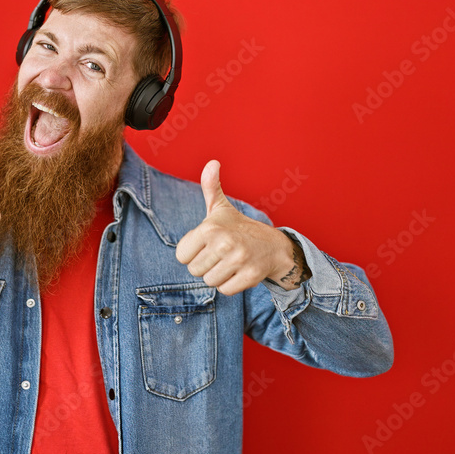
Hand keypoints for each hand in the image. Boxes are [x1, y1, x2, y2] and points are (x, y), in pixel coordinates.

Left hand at [176, 160, 300, 294]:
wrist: (273, 246)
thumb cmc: (239, 228)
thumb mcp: (220, 207)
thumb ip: (210, 187)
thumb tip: (212, 163)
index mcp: (210, 228)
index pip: (181, 256)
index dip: (193, 253)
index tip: (207, 245)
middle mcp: (223, 243)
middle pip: (195, 271)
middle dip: (206, 266)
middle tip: (221, 254)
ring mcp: (238, 260)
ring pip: (210, 282)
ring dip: (219, 276)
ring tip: (229, 262)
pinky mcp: (250, 276)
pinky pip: (226, 291)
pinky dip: (231, 285)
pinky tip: (239, 271)